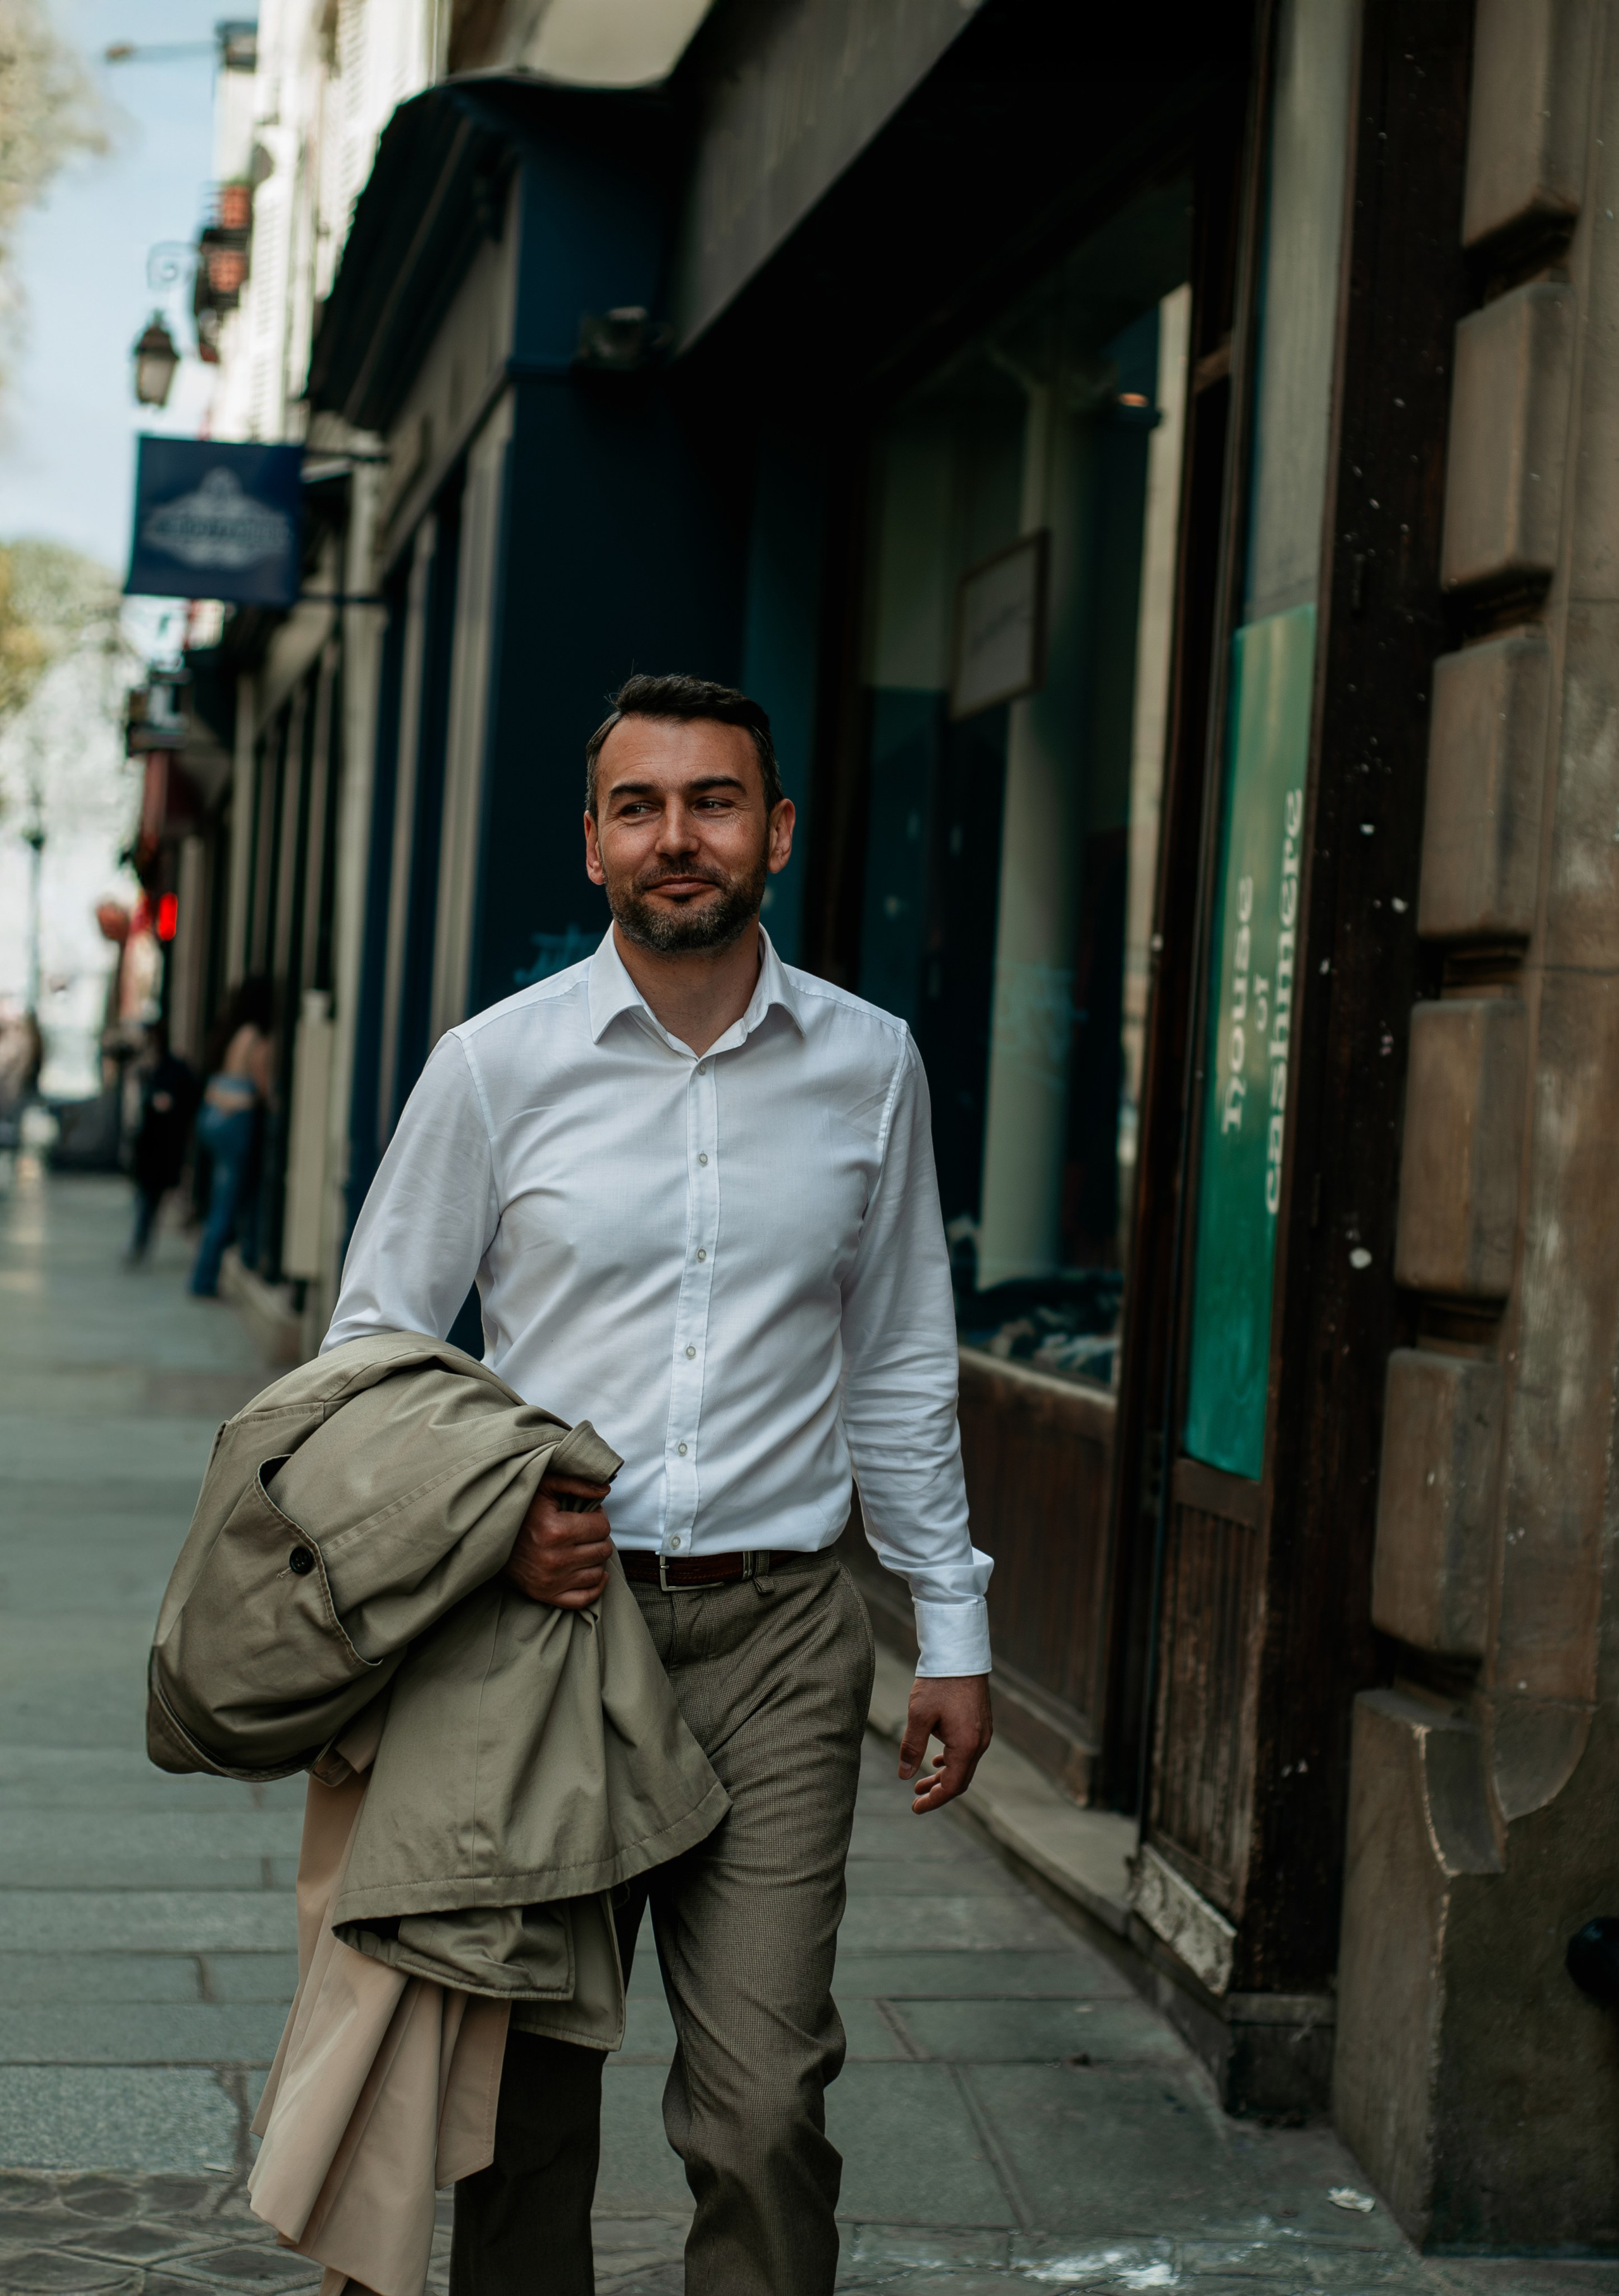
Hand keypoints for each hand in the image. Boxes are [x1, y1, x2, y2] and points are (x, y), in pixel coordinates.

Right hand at [503, 1474, 612, 1608]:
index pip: (602, 1527)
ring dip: (596, 1559)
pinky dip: (595, 1586)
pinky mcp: (546, 1595)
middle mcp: (555, 1559)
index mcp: (556, 1530)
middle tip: (586, 1530)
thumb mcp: (544, 1486)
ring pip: (598, 1572)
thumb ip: (577, 1483)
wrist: (489, 1536)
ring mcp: (551, 1581)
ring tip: (584, 1547)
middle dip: (598, 1537)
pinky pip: (585, 1598)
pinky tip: (592, 1570)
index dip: (598, 1517)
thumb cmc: (520, 1508)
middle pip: (603, 1550)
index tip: (588, 1515)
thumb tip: (605, 1489)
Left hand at [897, 1675, 992, 1813]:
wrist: (960, 1654)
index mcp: (966, 1745)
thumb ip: (912, 1747)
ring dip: (943, 1776)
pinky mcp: (981, 1723)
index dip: (934, 1800)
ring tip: (921, 1782)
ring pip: (964, 1765)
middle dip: (938, 1791)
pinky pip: (968, 1751)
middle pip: (960, 1780)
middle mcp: (980, 1743)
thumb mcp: (919, 1716)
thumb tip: (904, 1776)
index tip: (915, 1807)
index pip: (952, 1786)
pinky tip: (937, 1759)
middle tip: (916, 1799)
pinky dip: (952, 1761)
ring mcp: (983, 1733)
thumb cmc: (939, 1683)